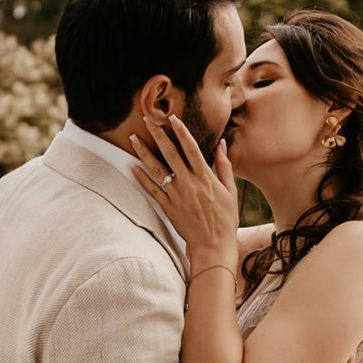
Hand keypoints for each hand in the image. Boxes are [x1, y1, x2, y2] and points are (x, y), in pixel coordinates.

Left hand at [130, 116, 238, 265]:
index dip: (181, 131)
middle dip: (158, 134)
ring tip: (133, 138)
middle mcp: (189, 183)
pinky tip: (131, 166)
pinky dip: (141, 178)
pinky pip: (151, 190)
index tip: (172, 118)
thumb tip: (221, 143)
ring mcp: (176, 195)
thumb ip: (224, 166)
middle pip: (170, 154)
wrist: (213, 245)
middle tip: (147, 119)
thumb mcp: (230, 190)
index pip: (191, 148)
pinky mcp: (168, 207)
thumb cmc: (225, 218)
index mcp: (205, 177)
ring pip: (157, 169)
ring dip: (143, 152)